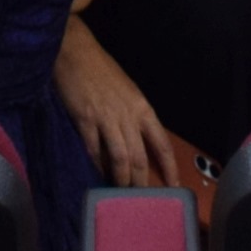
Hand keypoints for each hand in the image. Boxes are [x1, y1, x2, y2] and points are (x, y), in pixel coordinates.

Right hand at [58, 23, 171, 188]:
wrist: (76, 50)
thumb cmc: (102, 70)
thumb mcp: (128, 91)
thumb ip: (134, 117)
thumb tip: (138, 145)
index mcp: (142, 107)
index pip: (162, 144)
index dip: (170, 168)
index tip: (174, 187)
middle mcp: (128, 115)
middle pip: (140, 157)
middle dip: (141, 182)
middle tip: (140, 199)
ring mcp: (106, 117)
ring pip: (120, 158)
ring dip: (121, 179)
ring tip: (120, 192)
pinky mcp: (85, 118)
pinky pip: (94, 149)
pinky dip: (97, 164)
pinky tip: (98, 173)